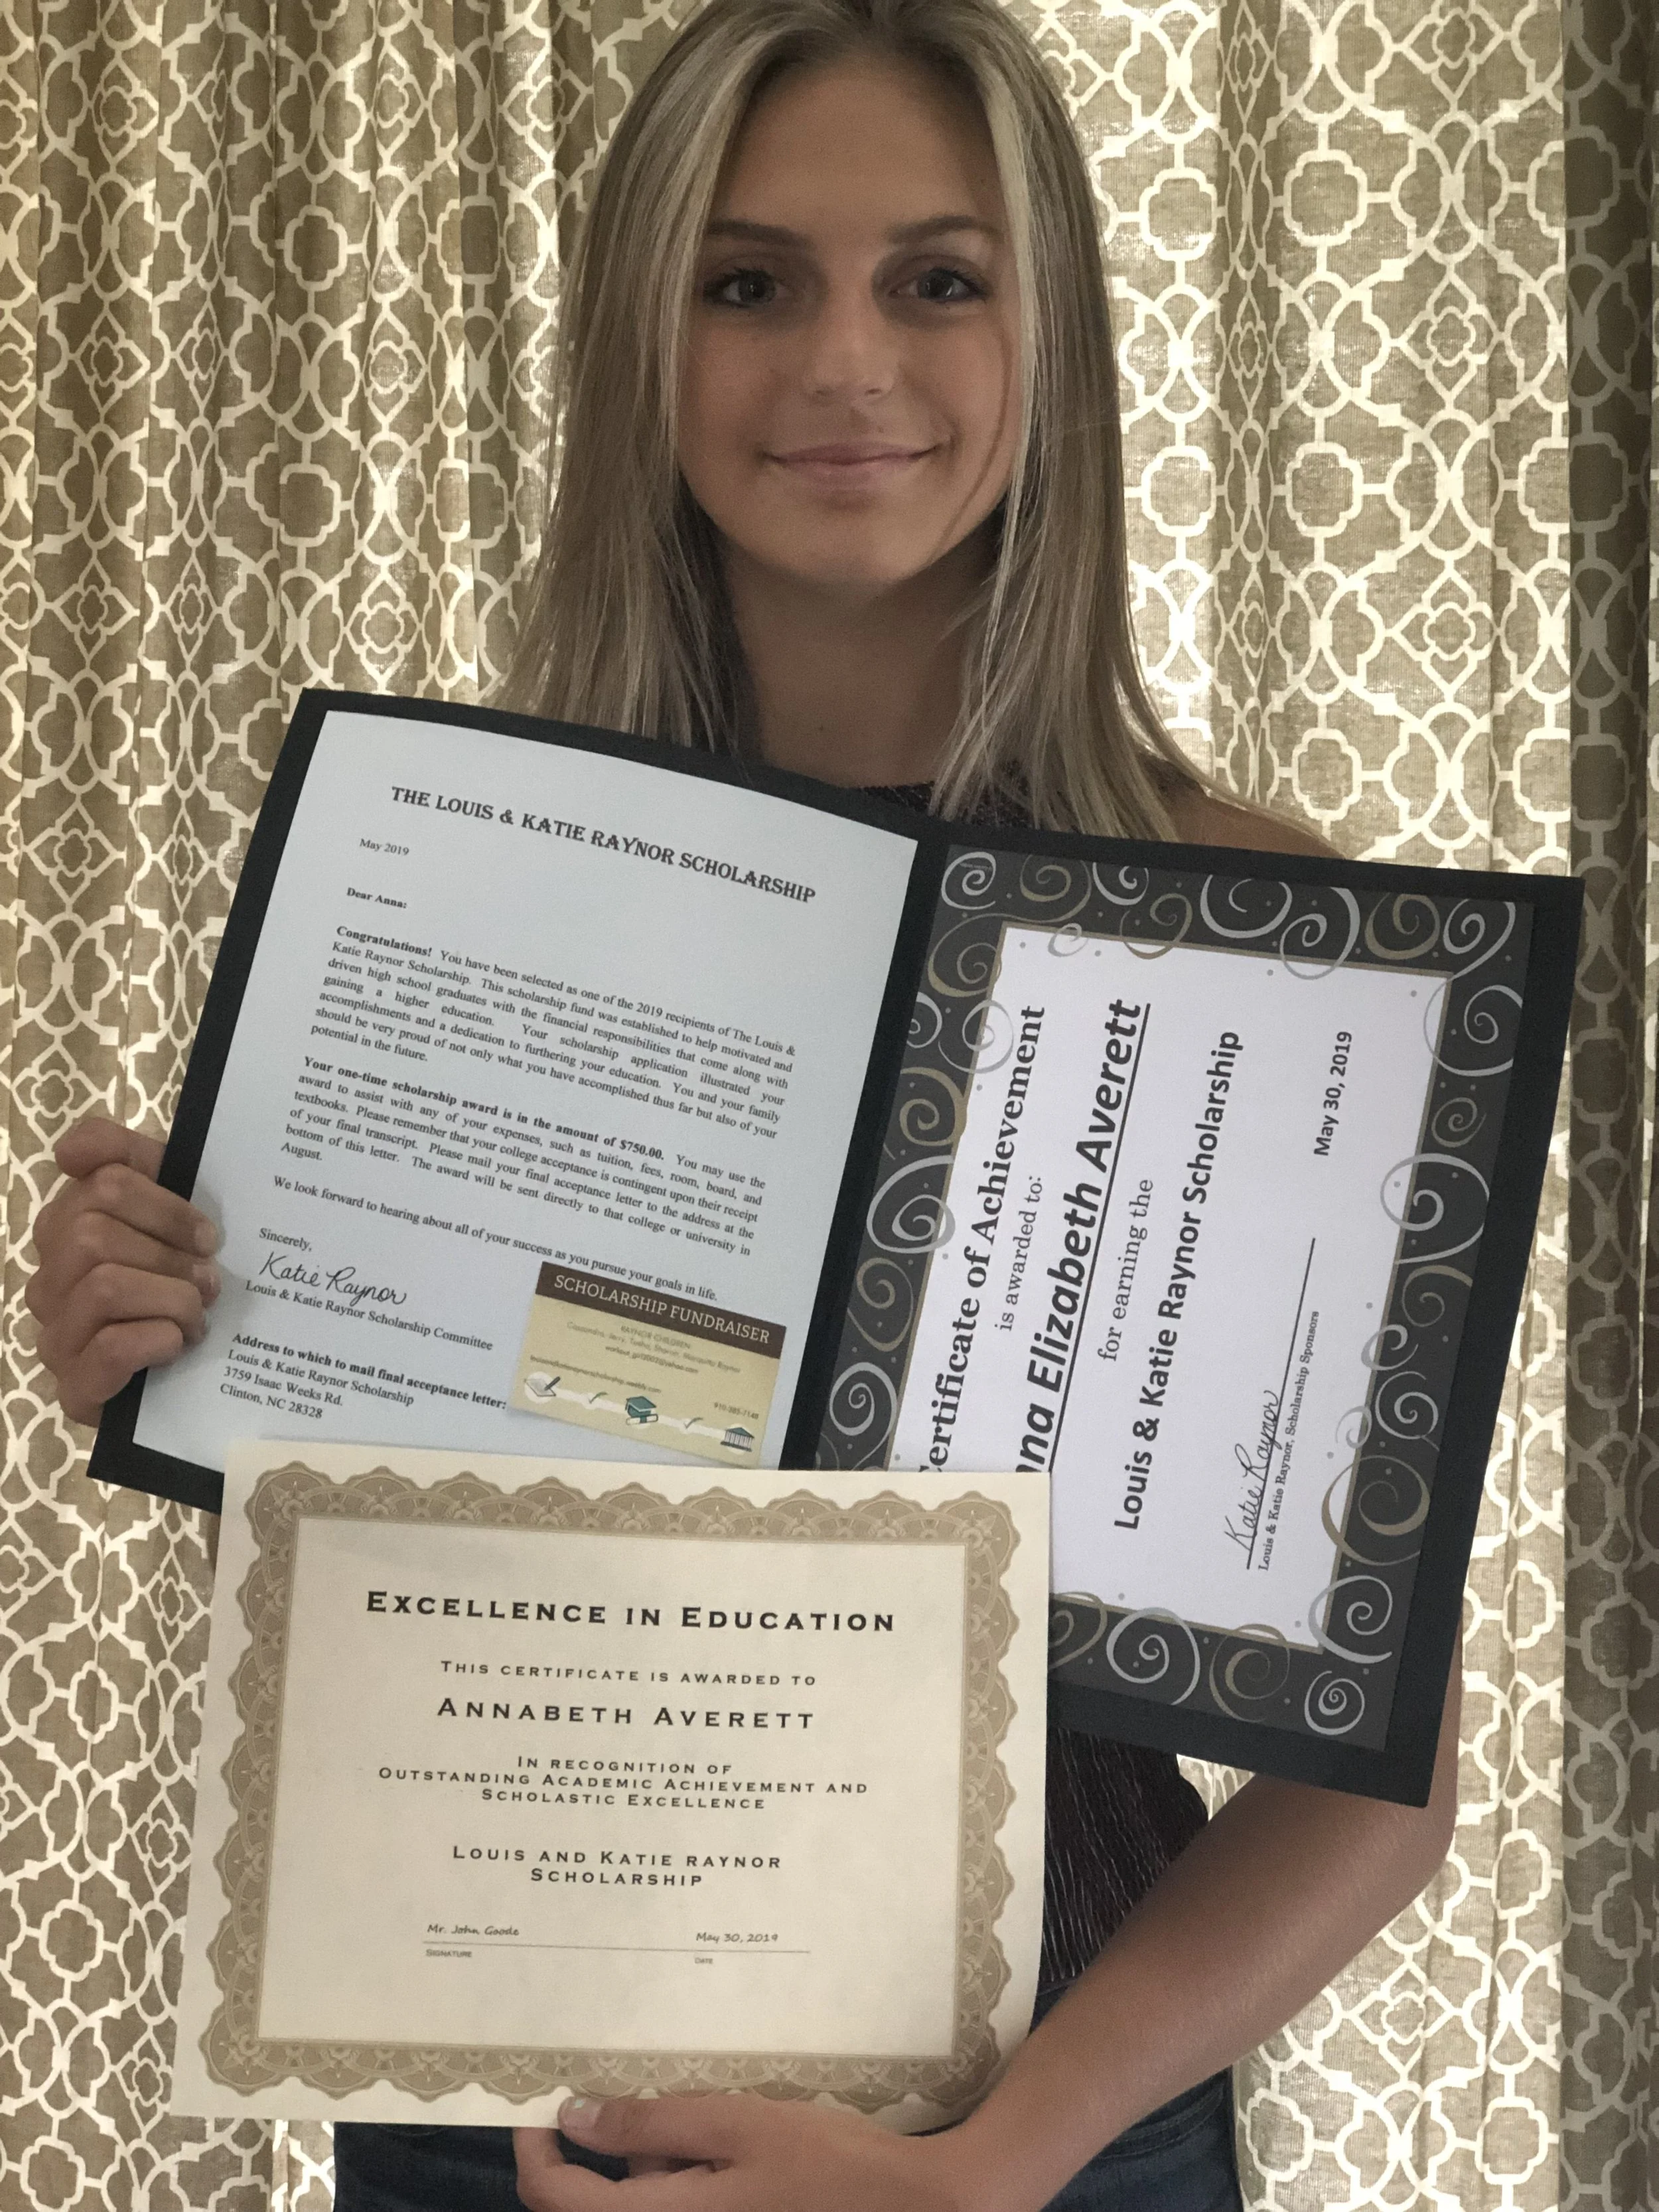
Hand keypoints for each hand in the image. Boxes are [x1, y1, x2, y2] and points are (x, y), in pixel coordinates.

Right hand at [26, 1115, 220, 1422]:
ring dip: (171, 1298)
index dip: (166, 1206)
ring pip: (103, 1287)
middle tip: (209, 1281)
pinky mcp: (76, 1389)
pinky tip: (178, 1342)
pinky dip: (157, 1339)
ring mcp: (56, 1335)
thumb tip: (69, 1152)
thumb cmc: (184, 1280)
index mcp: (69, 1227)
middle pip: (93, 1235)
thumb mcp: (170, 1206)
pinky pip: (110, 1349)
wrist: (198, 1374)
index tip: (208, 1236)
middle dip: (168, 1255)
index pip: (104, 1182)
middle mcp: (50, 1279)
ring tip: (198, 1315)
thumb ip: (125, 1155)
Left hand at [515, 2094, 980, 2211]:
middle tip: (627, 2081)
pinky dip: (681, 2170)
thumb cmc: (826, 2167)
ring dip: (650, 2152)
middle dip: (600, 2145)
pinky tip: (722, 2132)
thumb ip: (653, 2122)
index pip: (556, 2201)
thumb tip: (575, 2116)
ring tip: (699, 2099)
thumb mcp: (736, 2124)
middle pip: (593, 2206)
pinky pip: (677, 2206)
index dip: (533, 2151)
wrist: (911, 2209)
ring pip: (640, 2201)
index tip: (533, 2103)